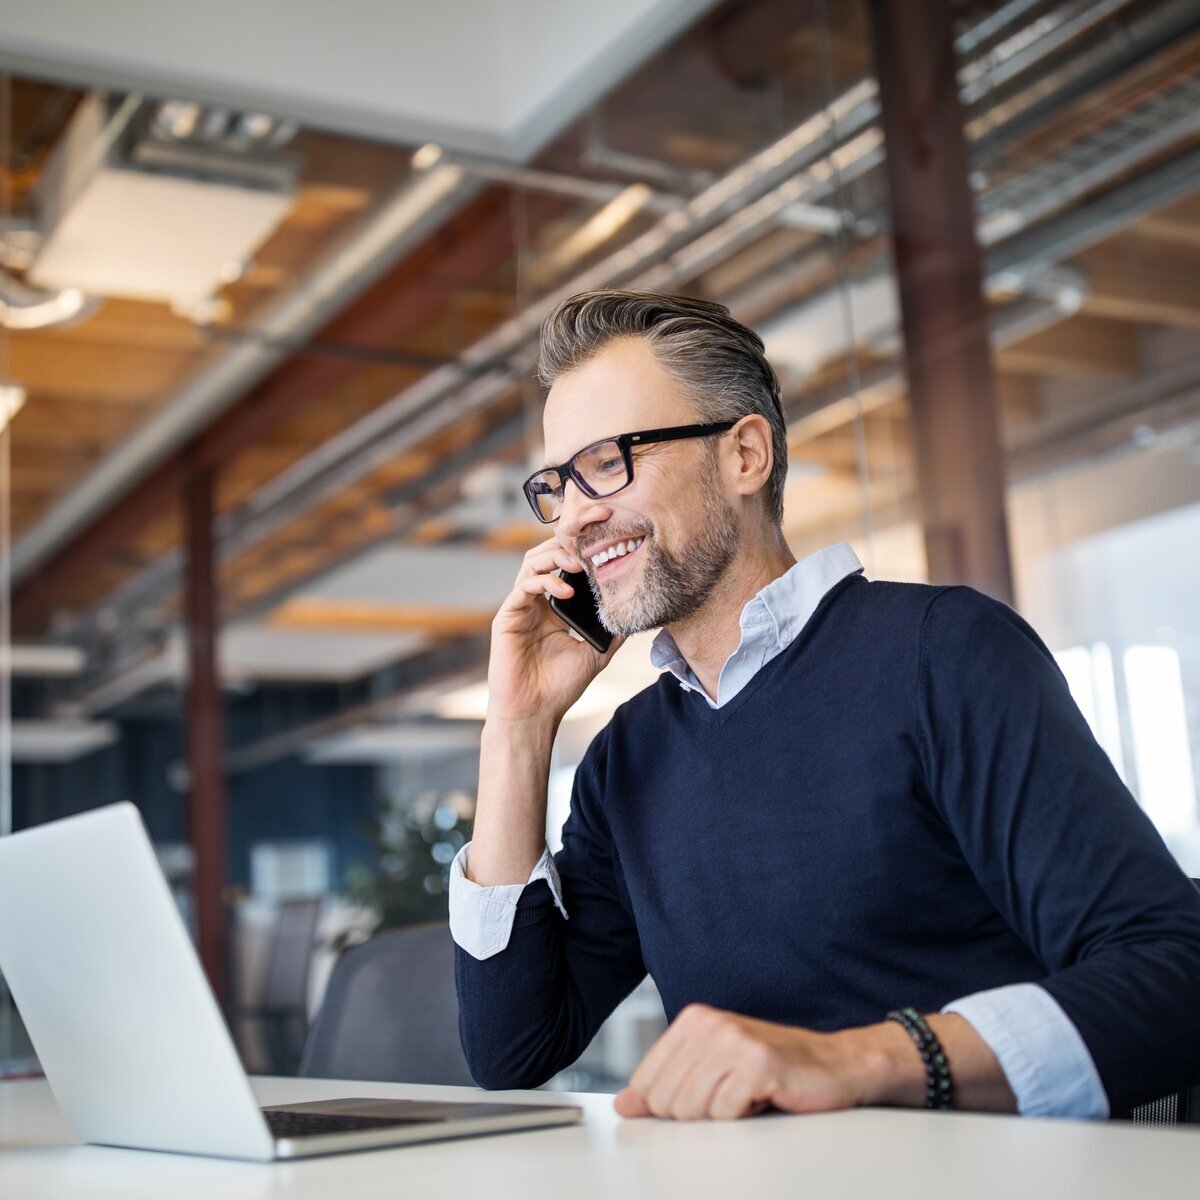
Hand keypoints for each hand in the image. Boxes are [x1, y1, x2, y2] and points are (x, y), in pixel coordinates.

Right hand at [487, 536, 622, 725]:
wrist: (534, 713)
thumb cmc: (560, 687)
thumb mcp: (596, 653)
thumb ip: (612, 632)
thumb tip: (636, 614)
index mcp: (553, 607)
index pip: (564, 566)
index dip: (581, 550)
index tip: (604, 541)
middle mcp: (535, 603)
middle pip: (546, 555)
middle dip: (568, 542)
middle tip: (591, 541)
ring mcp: (520, 608)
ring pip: (532, 564)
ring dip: (556, 557)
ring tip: (580, 563)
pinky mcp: (507, 618)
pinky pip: (522, 588)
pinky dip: (544, 582)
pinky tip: (567, 592)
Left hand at [614, 1004, 870, 1121]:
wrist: (834, 1065)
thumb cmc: (772, 1069)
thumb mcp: (711, 1072)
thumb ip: (664, 1085)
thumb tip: (624, 1104)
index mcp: (693, 1020)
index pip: (645, 1082)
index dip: (669, 1104)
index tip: (701, 1096)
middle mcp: (709, 1023)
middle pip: (664, 1100)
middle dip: (696, 1112)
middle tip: (729, 1095)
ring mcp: (733, 1040)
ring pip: (690, 1108)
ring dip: (721, 1114)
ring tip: (746, 1094)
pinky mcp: (758, 1063)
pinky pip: (724, 1113)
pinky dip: (744, 1116)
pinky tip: (763, 1096)